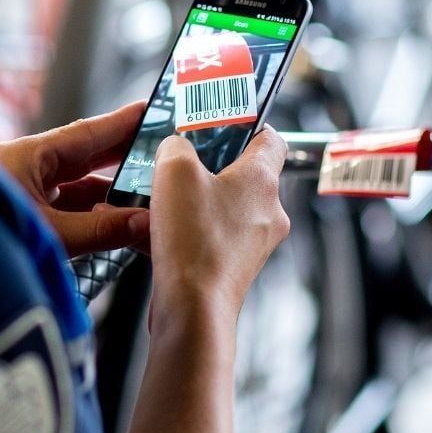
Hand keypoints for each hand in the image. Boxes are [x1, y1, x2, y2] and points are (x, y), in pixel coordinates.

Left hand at [0, 101, 149, 257]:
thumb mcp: (53, 235)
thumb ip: (101, 228)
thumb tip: (144, 222)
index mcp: (24, 157)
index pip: (83, 133)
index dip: (120, 124)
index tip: (149, 111)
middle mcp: (22, 168)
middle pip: (81, 155)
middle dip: (120, 154)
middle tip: (158, 148)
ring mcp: (21, 192)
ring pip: (74, 184)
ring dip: (108, 189)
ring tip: (146, 188)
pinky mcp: (22, 215)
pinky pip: (64, 206)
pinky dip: (92, 210)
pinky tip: (116, 216)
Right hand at [149, 128, 289, 324]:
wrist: (193, 308)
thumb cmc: (193, 241)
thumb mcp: (174, 171)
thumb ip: (176, 146)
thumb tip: (176, 147)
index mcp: (262, 180)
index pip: (271, 139)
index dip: (247, 126)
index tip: (222, 124)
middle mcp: (268, 212)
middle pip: (244, 174)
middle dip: (210, 165)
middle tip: (180, 161)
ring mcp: (254, 243)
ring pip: (226, 207)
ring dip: (196, 200)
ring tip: (163, 199)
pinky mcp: (235, 267)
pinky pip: (214, 235)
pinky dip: (191, 229)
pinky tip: (160, 231)